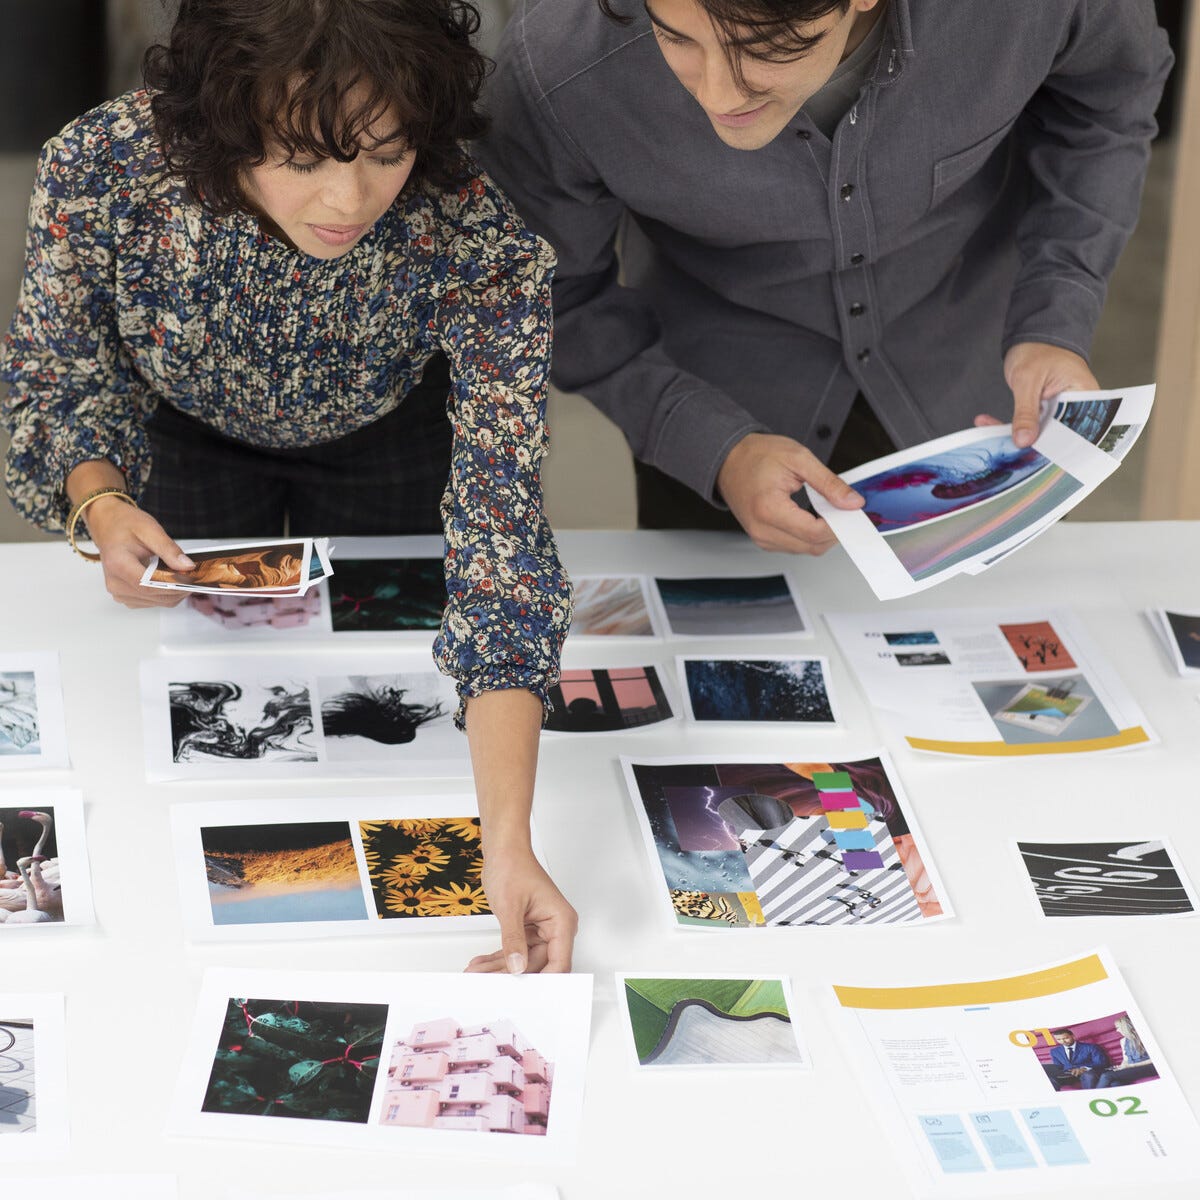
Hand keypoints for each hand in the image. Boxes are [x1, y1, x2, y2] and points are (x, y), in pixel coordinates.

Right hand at [84, 495, 194, 608]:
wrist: (109, 527)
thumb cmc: (125, 526)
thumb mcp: (150, 529)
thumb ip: (169, 549)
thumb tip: (187, 566)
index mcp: (118, 564)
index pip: (149, 585)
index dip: (174, 584)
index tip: (192, 578)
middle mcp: (115, 583)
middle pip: (155, 596)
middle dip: (179, 588)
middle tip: (193, 575)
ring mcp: (119, 592)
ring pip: (158, 602)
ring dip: (174, 592)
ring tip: (181, 575)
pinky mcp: (125, 597)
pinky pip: (153, 602)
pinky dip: (165, 593)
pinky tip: (169, 579)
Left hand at [465, 848, 576, 973]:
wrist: (503, 850)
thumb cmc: (513, 866)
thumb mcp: (510, 906)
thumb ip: (514, 940)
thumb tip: (517, 966)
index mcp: (561, 921)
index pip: (560, 962)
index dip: (545, 981)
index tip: (525, 994)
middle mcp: (555, 927)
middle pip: (537, 964)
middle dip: (510, 974)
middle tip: (487, 982)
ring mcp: (541, 929)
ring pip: (523, 959)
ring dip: (499, 967)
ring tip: (477, 973)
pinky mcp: (527, 928)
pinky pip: (515, 949)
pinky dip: (498, 956)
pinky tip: (482, 963)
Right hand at [716, 432, 863, 553]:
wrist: (729, 460)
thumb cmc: (756, 456)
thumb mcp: (799, 458)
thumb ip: (829, 483)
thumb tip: (852, 503)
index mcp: (768, 509)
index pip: (814, 532)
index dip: (838, 525)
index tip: (850, 512)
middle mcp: (762, 529)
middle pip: (812, 546)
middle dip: (833, 531)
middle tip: (842, 509)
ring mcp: (761, 537)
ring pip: (806, 549)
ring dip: (821, 534)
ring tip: (825, 510)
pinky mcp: (763, 539)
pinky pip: (795, 546)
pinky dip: (809, 535)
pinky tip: (811, 517)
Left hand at [975, 342, 1098, 447]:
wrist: (1032, 337)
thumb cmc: (1038, 349)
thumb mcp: (1028, 380)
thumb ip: (1026, 412)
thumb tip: (1023, 441)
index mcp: (1085, 396)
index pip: (1077, 430)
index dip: (1058, 448)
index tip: (1036, 457)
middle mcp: (1076, 407)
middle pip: (1058, 435)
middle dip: (1032, 446)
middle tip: (1010, 453)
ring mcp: (1059, 411)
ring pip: (1039, 433)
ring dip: (1013, 436)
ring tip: (991, 438)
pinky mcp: (1043, 413)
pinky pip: (1027, 425)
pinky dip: (1007, 426)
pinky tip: (985, 422)